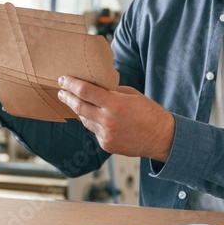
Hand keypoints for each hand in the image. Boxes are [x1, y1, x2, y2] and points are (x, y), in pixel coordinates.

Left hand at [57, 76, 174, 161]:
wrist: (161, 137)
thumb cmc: (149, 112)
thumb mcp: (131, 95)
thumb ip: (111, 92)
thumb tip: (94, 88)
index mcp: (115, 104)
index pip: (84, 91)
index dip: (71, 84)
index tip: (63, 79)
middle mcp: (107, 120)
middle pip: (79, 106)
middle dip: (67, 97)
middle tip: (61, 91)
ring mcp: (106, 135)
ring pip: (84, 120)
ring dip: (78, 110)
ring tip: (74, 102)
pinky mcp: (106, 145)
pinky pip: (94, 131)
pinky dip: (92, 122)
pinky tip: (95, 117)